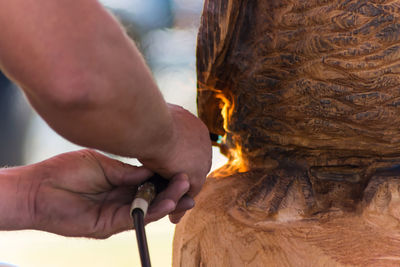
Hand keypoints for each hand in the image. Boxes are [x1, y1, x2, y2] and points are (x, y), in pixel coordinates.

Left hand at [24, 150, 190, 237]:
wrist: (40, 187)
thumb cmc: (66, 171)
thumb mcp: (102, 164)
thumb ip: (127, 172)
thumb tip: (152, 170)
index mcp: (120, 180)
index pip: (149, 181)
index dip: (166, 177)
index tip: (181, 168)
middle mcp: (121, 197)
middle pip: (153, 197)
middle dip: (173, 191)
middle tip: (190, 183)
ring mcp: (116, 212)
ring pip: (149, 209)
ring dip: (168, 202)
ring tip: (185, 193)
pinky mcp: (109, 225)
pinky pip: (136, 218)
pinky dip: (152, 212)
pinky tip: (167, 203)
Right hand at [139, 104, 211, 222]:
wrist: (149, 124)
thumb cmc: (143, 118)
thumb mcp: (152, 119)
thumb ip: (154, 126)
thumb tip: (143, 121)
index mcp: (191, 125)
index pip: (187, 148)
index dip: (177, 161)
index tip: (168, 169)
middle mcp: (201, 140)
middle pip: (191, 165)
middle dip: (181, 180)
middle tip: (170, 194)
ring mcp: (201, 157)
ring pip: (189, 181)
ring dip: (180, 196)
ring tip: (171, 212)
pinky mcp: (195, 174)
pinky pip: (188, 194)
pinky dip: (179, 205)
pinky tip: (171, 216)